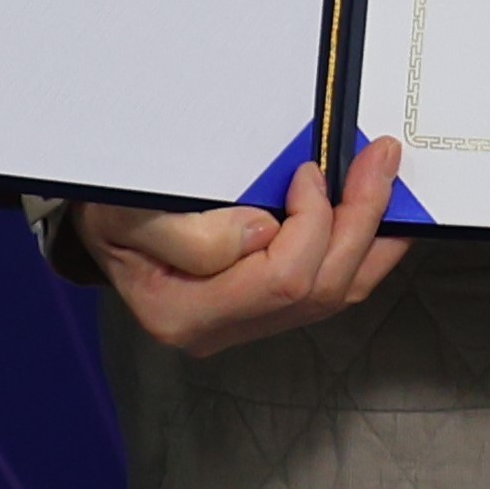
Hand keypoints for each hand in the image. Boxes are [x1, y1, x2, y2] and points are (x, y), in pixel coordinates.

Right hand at [72, 135, 414, 357]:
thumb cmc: (112, 214)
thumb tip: (261, 231)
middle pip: (318, 289)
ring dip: (372, 233)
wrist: (102, 229)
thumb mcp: (127, 213)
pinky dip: (364, 249)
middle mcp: (222, 331)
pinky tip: (380, 214)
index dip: (310, 222)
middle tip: (379, 157)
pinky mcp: (266, 308)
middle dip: (359, 219)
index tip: (307, 170)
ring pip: (335, 294)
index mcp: (184, 314)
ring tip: (387, 176)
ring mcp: (247, 324)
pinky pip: (331, 288)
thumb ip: (188, 232)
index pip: (279, 279)